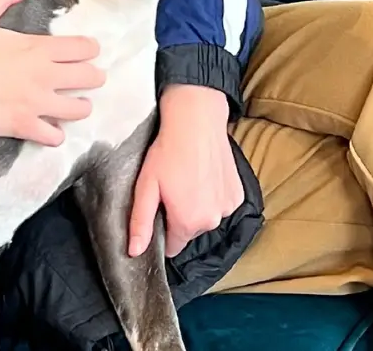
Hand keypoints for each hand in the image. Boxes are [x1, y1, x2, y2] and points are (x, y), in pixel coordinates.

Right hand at [0, 0, 104, 145]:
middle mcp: (44, 76)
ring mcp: (37, 103)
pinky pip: (54, 137)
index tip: (89, 51)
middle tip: (90, 78)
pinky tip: (52, 130)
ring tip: (76, 105)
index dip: (91, 49)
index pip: (83, 47)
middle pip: (90, 77)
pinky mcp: (24, 126)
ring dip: (81, 106)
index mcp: (37, 48)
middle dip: (95, 77)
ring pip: (80, 110)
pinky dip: (56, 135)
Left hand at [128, 85, 242, 257]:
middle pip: (190, 231)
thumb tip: (135, 252)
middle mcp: (212, 220)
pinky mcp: (238, 194)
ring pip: (206, 217)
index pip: (173, 246)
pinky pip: (220, 204)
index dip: (162, 231)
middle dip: (180, 216)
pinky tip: (204, 176)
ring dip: (198, 206)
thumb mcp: (146, 187)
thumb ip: (140, 223)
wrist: (196, 122)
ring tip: (188, 179)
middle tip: (172, 189)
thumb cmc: (168, 152)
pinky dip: (213, 195)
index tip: (159, 210)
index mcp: (188, 223)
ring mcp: (228, 207)